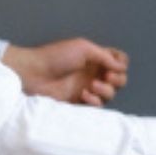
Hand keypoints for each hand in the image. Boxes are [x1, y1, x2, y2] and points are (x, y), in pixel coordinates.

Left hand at [2, 38, 127, 106]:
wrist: (35, 74)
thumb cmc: (56, 56)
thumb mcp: (83, 48)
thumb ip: (105, 56)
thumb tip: (121, 67)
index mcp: (96, 57)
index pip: (120, 61)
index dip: (120, 64)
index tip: (111, 64)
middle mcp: (94, 73)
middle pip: (120, 79)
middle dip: (117, 79)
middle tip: (105, 76)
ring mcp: (88, 88)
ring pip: (111, 94)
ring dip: (105, 90)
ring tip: (91, 85)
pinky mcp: (80, 102)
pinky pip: (97, 106)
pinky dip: (95, 101)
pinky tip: (84, 95)